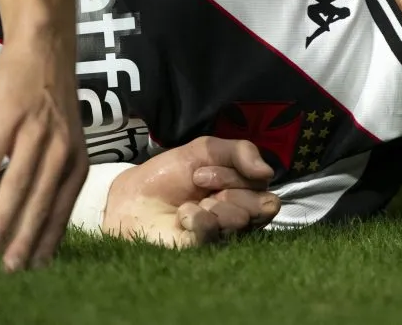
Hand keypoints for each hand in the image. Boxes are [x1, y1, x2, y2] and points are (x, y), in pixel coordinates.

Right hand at [0, 33, 88, 271]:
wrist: (45, 46)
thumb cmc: (52, 98)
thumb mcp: (65, 136)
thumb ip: (54, 171)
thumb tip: (35, 211)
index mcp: (77, 156)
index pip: (64, 205)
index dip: (50, 236)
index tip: (36, 266)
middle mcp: (61, 147)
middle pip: (43, 200)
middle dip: (27, 238)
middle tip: (12, 269)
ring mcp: (36, 131)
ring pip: (20, 183)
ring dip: (3, 217)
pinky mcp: (10, 116)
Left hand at [103, 137, 280, 246]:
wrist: (133, 198)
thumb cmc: (170, 175)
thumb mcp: (206, 149)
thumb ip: (241, 151)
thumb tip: (268, 172)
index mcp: (243, 190)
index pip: (263, 182)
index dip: (236, 172)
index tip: (202, 169)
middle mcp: (241, 215)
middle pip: (262, 203)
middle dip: (227, 184)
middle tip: (197, 182)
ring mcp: (225, 235)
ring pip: (242, 219)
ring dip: (212, 203)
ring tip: (189, 203)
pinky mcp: (207, 251)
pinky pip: (215, 232)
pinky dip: (196, 219)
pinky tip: (182, 217)